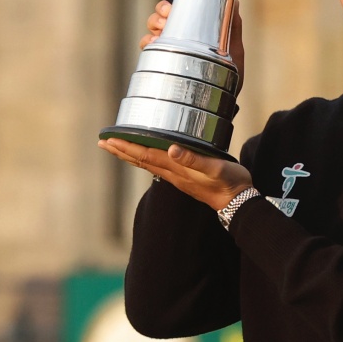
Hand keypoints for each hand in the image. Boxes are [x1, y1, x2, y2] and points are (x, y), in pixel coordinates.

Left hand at [98, 138, 253, 211]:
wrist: (239, 201)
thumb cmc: (229, 183)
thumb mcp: (214, 168)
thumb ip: (194, 160)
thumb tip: (173, 150)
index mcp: (177, 169)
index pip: (145, 155)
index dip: (126, 147)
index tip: (109, 140)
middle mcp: (173, 173)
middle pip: (140, 160)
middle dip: (121, 151)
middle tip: (102, 142)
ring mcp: (178, 177)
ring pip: (147, 163)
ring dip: (130, 155)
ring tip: (117, 148)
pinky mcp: (185, 177)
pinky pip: (158, 166)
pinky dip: (146, 158)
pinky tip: (146, 155)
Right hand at [141, 0, 246, 92]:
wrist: (221, 103)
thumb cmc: (230, 76)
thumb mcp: (235, 50)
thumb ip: (233, 26)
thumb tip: (235, 0)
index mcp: (198, 28)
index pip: (184, 6)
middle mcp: (182, 35)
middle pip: (164, 12)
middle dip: (163, 8)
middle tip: (169, 13)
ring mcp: (170, 47)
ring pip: (153, 25)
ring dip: (154, 22)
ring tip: (162, 28)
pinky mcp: (162, 61)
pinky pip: (148, 46)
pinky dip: (148, 41)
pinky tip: (155, 42)